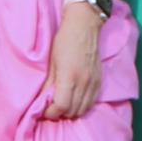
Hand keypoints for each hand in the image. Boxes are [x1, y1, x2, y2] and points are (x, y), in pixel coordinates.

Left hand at [38, 4, 104, 120]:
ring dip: (71, 111)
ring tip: (62, 104)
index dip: (51, 113)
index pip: (61, 107)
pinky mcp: (99, 81)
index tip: (43, 110)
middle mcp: (84, 82)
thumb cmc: (64, 41)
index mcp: (69, 77)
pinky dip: (82, 106)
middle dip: (59, 113)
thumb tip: (42, 101)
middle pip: (72, 112)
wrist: (85, 27)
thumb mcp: (51, 62)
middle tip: (51, 107)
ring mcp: (93, 82)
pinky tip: (74, 100)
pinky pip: (91, 102)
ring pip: (83, 109)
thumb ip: (48, 84)